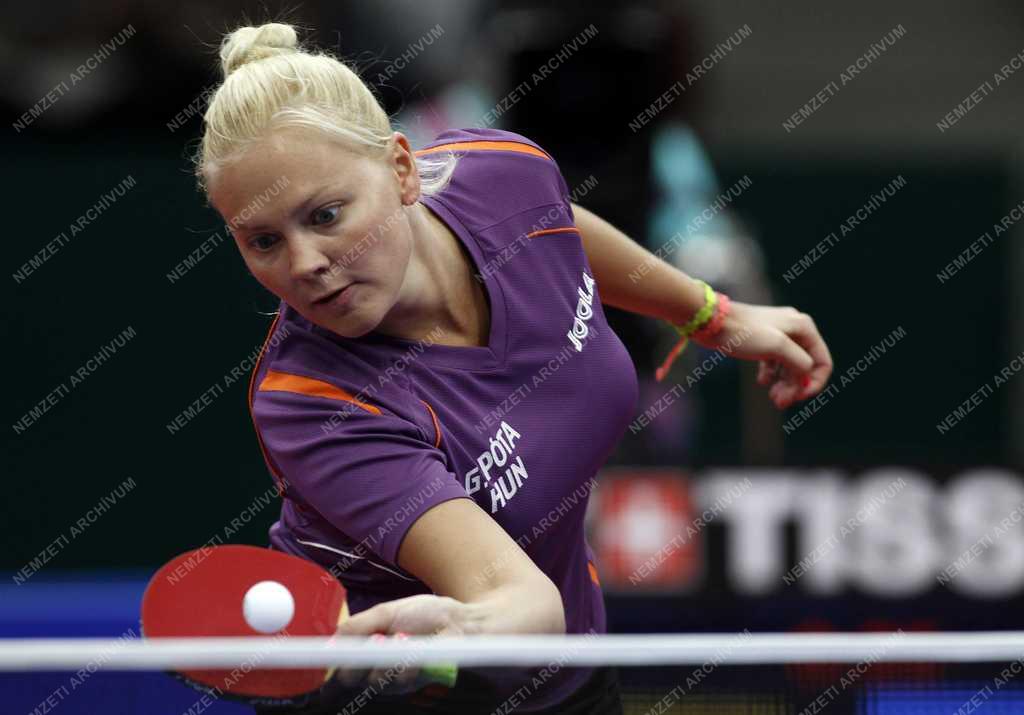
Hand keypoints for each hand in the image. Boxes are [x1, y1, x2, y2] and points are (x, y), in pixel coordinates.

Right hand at [331, 594, 466, 692]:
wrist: (456, 620)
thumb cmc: (422, 614)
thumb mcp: (385, 612)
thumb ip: (357, 626)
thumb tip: (330, 642)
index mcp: (365, 649)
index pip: (338, 666)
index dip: (333, 663)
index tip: (330, 654)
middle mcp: (375, 669)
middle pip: (351, 678)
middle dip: (359, 659)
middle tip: (376, 640)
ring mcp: (394, 680)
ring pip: (375, 681)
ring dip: (387, 659)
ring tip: (403, 638)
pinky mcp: (414, 686)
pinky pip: (400, 682)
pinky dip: (406, 664)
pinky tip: (416, 650)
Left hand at [693, 301, 832, 409]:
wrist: (711, 321)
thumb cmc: (744, 332)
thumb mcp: (777, 347)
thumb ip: (799, 363)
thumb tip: (806, 377)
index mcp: (804, 328)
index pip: (822, 362)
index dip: (814, 383)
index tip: (799, 398)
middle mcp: (795, 330)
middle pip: (805, 366)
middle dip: (795, 387)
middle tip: (779, 403)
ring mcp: (778, 335)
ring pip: (789, 366)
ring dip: (784, 384)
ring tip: (773, 398)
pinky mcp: (763, 341)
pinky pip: (775, 363)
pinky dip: (772, 375)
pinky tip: (762, 382)